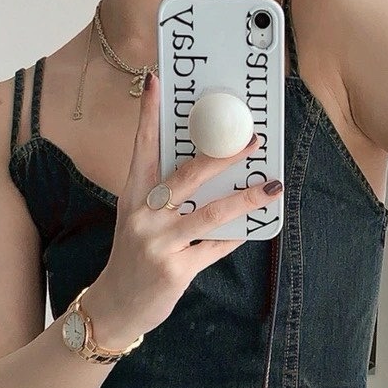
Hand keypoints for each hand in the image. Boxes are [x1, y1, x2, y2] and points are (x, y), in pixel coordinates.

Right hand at [86, 70, 279, 346]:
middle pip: (186, 176)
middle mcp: (143, 216)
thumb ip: (165, 195)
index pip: (141, 147)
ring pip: (210, 213)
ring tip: (272, 185)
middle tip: (251, 140)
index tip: (155, 81)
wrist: (115, 306)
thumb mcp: (139, 219)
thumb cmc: (134, 256)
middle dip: (223, 155)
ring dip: (245, 198)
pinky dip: (236, 236)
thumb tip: (209, 168)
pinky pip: (215, 248)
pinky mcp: (175, 270)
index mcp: (132, 196)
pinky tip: (255, 226)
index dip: (148, 114)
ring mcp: (159, 243)